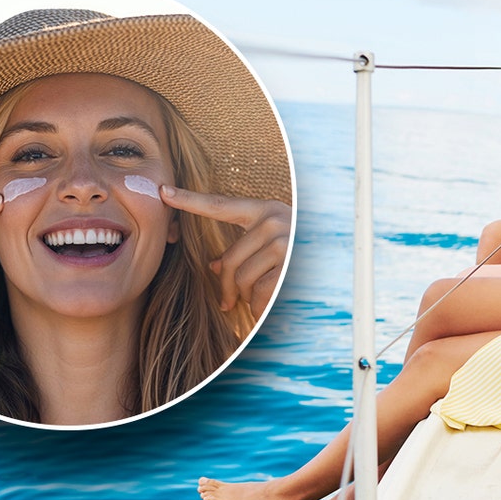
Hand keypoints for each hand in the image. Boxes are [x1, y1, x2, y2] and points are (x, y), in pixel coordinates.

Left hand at [160, 186, 291, 315]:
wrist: (338, 266)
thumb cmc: (299, 259)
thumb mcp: (272, 248)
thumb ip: (245, 250)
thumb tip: (215, 266)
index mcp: (265, 211)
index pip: (219, 206)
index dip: (189, 200)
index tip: (163, 193)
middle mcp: (274, 219)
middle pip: (229, 261)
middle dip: (228, 288)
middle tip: (229, 302)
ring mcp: (284, 240)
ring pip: (242, 279)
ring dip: (246, 298)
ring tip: (260, 299)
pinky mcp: (290, 263)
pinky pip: (259, 292)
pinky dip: (260, 306)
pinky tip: (270, 305)